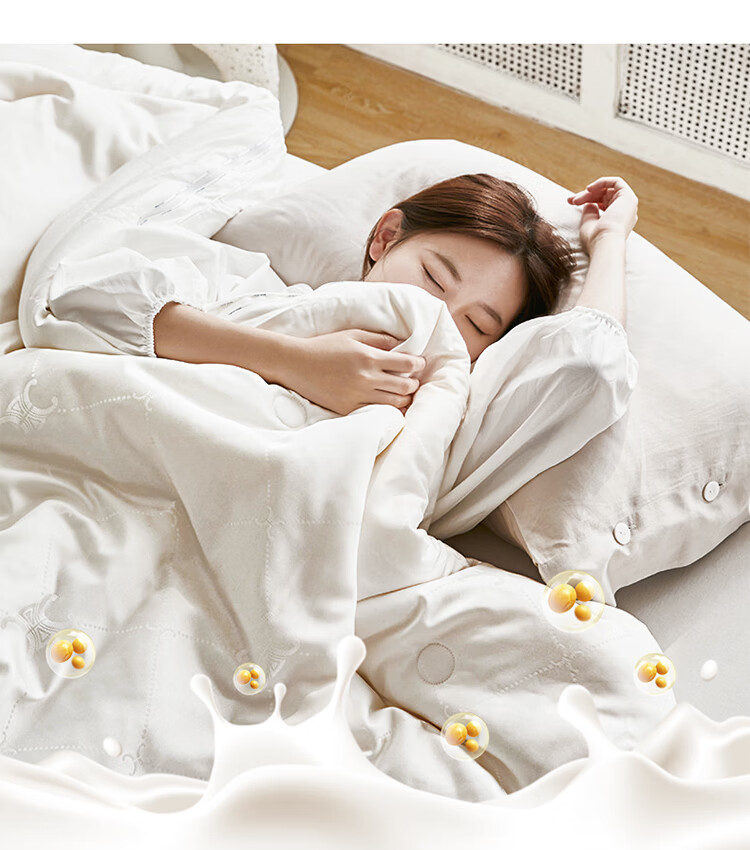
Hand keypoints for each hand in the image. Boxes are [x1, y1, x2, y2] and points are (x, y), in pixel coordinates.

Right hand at [280, 329, 425, 415]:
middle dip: (413, 383)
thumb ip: (379, 339)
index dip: (419, 364)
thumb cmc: (325, 346)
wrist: (297, 365)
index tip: (419, 364)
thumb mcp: (353, 335)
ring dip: (404, 398)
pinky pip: (377, 412)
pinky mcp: (348, 409)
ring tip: (402, 392)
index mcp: (369, 357)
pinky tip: (387, 402)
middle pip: (405, 386)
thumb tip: (401, 345)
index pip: (407, 364)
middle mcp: (366, 378)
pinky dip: (387, 408)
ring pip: (395, 403)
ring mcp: (357, 396)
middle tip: (411, 380)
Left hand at [568, 176, 638, 254]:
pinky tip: (589, 189)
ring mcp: (628, 205)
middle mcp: (624, 213)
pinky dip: (602, 182)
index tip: (571, 202)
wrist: (605, 243)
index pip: (602, 204)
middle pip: (604, 196)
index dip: (586, 200)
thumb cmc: (595, 239)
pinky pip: (616, 182)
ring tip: (577, 200)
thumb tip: (589, 203)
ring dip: (590, 192)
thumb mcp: (588, 224)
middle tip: (572, 200)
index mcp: (616, 221)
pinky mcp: (628, 198)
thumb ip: (590, 212)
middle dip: (586, 196)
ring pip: (608, 190)